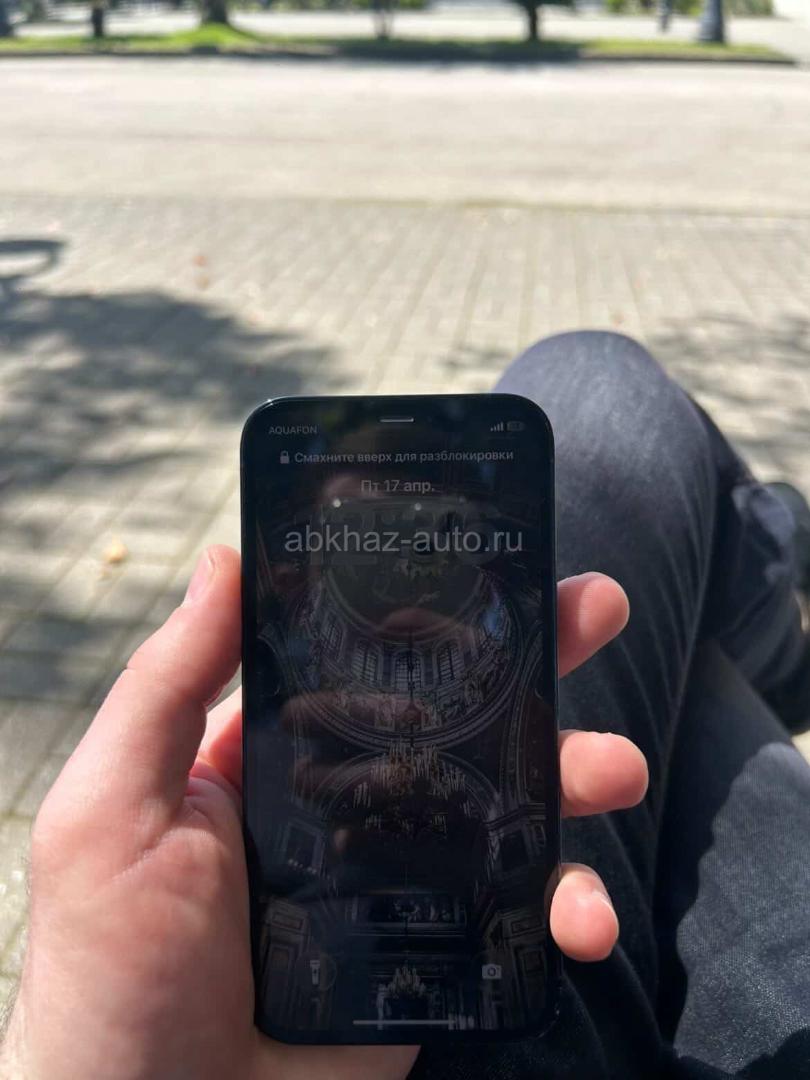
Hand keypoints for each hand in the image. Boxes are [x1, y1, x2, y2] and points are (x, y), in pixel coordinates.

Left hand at [0, 545, 646, 1079]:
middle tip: (596, 611)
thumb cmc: (114, 968)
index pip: (375, 660)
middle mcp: (357, 801)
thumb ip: (166, 686)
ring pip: (512, 804)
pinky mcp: (441, 950)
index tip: (498, 561)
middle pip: (462, 715)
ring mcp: (407, 874)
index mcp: (287, 753)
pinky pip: (522, 913)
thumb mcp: (116, 807)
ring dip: (576, 772)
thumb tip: (225, 561)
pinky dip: (571, 905)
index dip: (437, 611)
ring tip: (616, 769)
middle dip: (536, 663)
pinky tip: (584, 914)